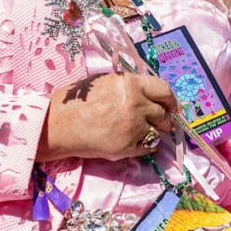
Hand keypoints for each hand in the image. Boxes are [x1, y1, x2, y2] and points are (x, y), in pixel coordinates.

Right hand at [37, 73, 177, 161]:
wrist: (59, 124)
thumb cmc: (76, 100)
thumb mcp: (105, 82)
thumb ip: (128, 86)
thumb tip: (146, 92)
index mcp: (131, 84)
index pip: (164, 90)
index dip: (171, 99)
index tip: (172, 106)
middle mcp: (136, 104)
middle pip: (163, 113)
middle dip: (164, 119)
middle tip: (161, 122)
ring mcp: (133, 128)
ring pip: (157, 132)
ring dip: (153, 132)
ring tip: (143, 132)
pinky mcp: (127, 147)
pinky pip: (147, 148)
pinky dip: (145, 146)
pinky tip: (134, 143)